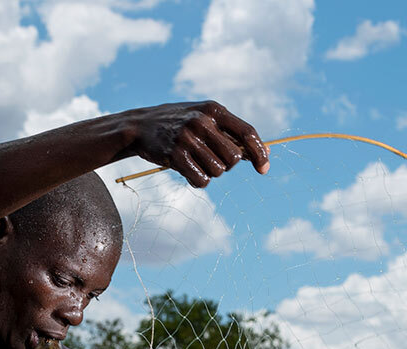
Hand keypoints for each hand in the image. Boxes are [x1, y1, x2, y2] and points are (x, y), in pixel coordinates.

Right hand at [124, 101, 269, 187]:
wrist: (140, 126)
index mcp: (213, 109)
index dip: (259, 152)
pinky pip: (202, 180)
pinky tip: (190, 172)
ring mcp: (187, 138)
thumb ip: (232, 134)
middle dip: (227, 165)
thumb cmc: (180, 124)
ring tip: (196, 162)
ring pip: (218, 171)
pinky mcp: (175, 155)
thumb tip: (266, 151)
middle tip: (212, 159)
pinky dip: (199, 181)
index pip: (247, 132)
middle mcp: (202, 121)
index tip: (264, 169)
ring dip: (211, 173)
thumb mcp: (206, 119)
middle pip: (234, 158)